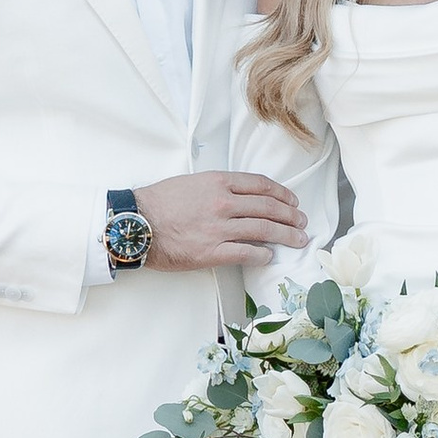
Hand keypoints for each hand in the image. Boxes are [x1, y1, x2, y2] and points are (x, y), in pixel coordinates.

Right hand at [136, 171, 311, 267]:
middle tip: (302, 222)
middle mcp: (223, 203)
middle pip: (268, 208)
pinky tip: (270, 255)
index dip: (282, 194)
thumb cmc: (159, 202)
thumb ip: (218, 187)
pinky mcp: (212, 252)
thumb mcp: (192, 182)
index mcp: (218, 182)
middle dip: (291, 216)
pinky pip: (246, 253)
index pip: (261, 185)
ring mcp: (219, 228)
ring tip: (298, 240)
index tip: (292, 201)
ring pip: (264, 230)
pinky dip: (262, 254)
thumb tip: (241, 196)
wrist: (135, 223)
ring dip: (286, 235)